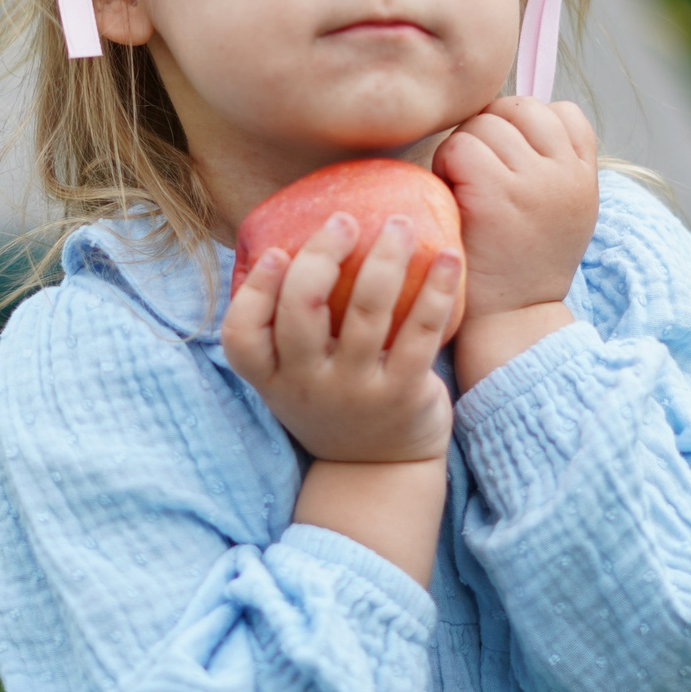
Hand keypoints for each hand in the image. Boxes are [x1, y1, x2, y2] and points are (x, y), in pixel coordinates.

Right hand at [221, 211, 461, 462]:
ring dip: (385, 258)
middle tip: (345, 221)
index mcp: (271, 377)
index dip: (254, 290)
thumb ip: (284, 327)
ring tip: (400, 224)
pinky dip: (436, 291)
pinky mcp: (404, 394)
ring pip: (366, 313)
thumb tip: (294, 236)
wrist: (377, 470)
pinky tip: (449, 258)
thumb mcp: (292, 376)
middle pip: (300, 311)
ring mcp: (356, 391)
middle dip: (321, 255)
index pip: (241, 334)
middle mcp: (307, 384)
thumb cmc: (331, 399)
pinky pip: (421, 333)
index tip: (276, 252)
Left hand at [433, 97, 599, 389]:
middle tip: (479, 176)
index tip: (511, 161)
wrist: (514, 321)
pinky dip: (446, 163)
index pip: (563, 113)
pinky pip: (460, 147)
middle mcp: (566, 174)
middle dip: (490, 132)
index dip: (527, 126)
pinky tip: (452, 194)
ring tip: (466, 188)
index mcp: (585, 176)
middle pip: (518, 109)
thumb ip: (554, 166)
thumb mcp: (562, 212)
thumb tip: (517, 112)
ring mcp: (532, 182)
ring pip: (484, 124)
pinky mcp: (495, 193)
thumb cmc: (524, 266)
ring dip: (464, 149)